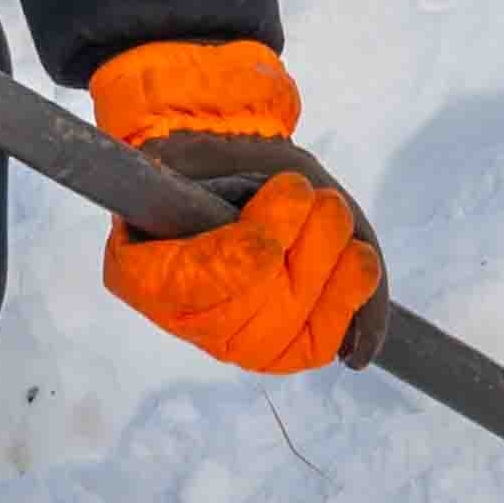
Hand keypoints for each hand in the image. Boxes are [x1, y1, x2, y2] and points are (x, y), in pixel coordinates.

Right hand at [91, 41, 382, 376]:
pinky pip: (316, 345)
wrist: (236, 178)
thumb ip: (219, 181)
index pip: (186, 290)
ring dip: (328, 264)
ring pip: (290, 329)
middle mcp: (188, 320)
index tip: (263, 241)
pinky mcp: (285, 346)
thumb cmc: (215, 165)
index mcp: (145, 273)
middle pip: (250, 318)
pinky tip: (358, 265)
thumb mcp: (206, 156)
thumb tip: (262, 239)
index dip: (232, 272)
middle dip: (294, 252)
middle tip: (305, 193)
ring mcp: (237, 339)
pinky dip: (349, 303)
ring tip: (330, 211)